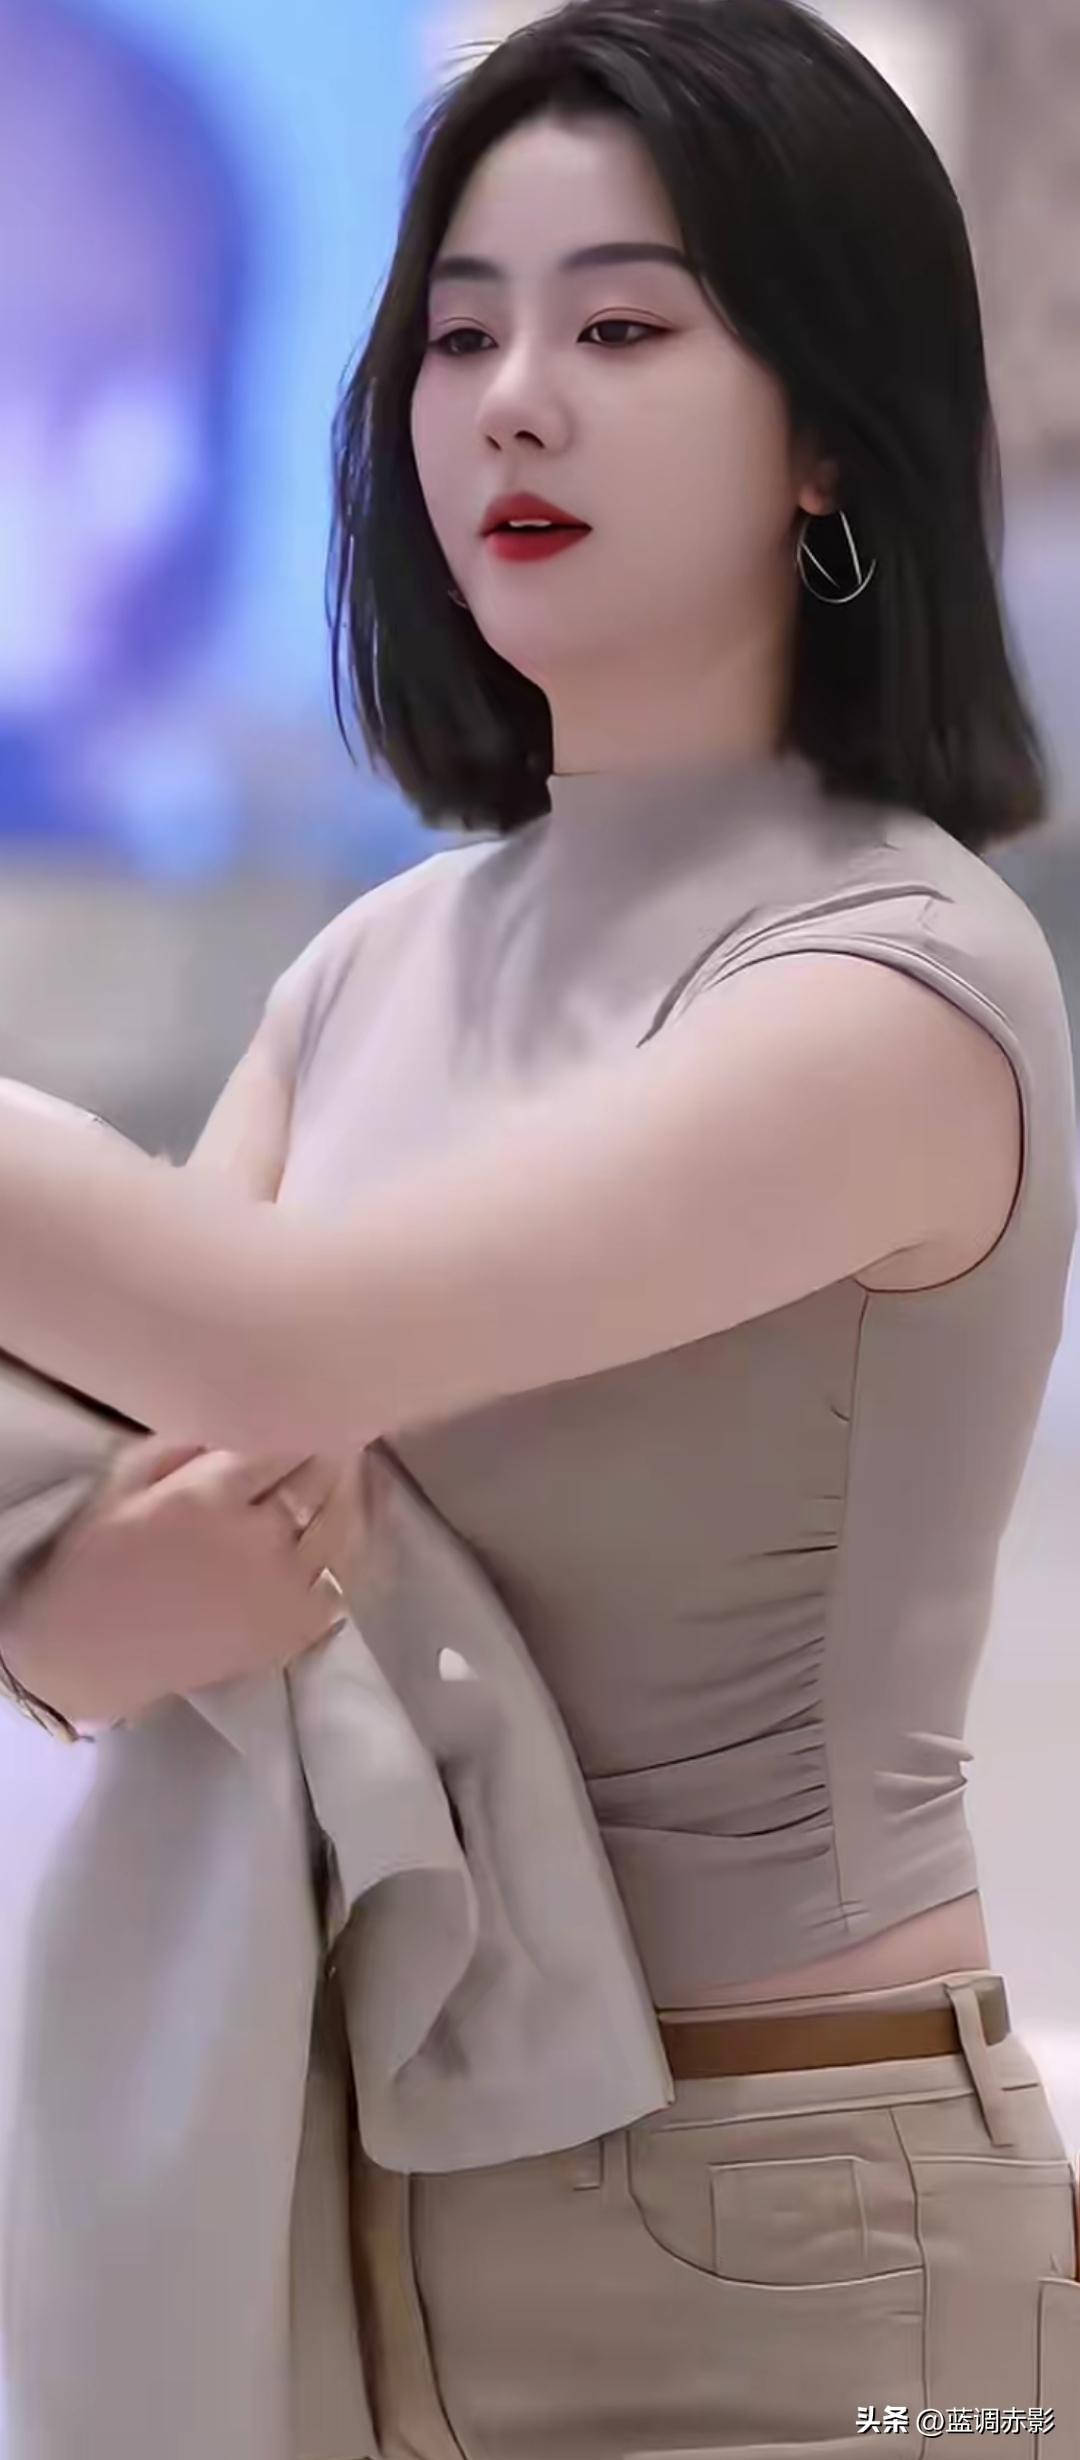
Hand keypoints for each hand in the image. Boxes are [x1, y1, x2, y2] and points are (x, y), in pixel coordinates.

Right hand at [0, 1433, 357, 1729]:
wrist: (88, 1654)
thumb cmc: (96, 1558)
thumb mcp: (123, 1479)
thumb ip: (182, 1441)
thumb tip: (236, 1410)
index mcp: (208, 1495)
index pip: (283, 1441)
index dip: (302, 1419)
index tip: (314, 1404)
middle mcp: (256, 1538)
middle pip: (319, 1477)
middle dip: (331, 1449)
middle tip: (340, 1429)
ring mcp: (282, 1589)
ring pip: (341, 1525)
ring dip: (348, 1493)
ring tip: (347, 1473)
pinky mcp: (292, 1631)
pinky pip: (340, 1582)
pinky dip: (343, 1554)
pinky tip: (338, 1535)